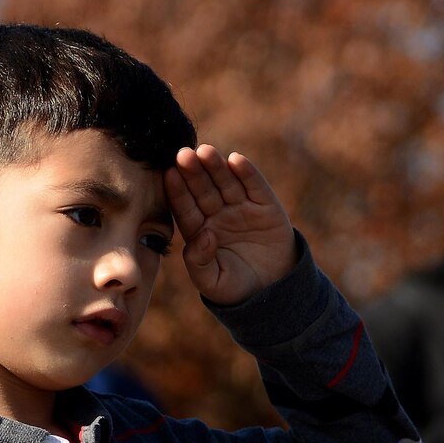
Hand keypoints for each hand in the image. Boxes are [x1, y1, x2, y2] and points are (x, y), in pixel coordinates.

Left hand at [164, 144, 298, 305]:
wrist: (274, 291)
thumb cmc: (237, 288)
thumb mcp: (213, 282)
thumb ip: (199, 263)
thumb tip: (203, 235)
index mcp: (199, 231)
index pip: (185, 208)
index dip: (178, 192)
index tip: (169, 175)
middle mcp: (217, 215)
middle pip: (202, 190)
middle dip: (193, 173)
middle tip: (183, 155)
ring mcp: (241, 208)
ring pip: (225, 183)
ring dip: (216, 166)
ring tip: (206, 151)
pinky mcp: (265, 205)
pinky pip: (254, 186)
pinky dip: (247, 173)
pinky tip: (236, 160)